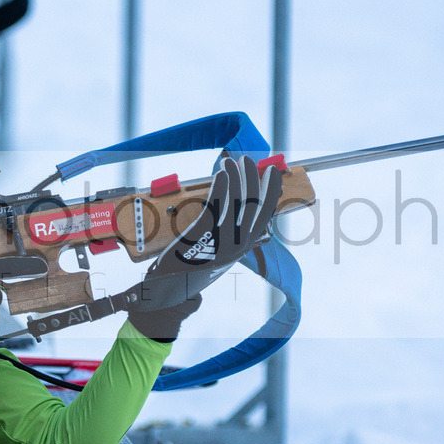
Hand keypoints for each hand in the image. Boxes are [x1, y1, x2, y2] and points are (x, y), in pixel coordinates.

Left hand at [128, 156, 281, 316]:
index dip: (272, 190)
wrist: (171, 284)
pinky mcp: (204, 233)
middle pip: (253, 202)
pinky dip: (220, 185)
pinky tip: (220, 173)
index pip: (266, 213)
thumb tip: (242, 204)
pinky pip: (216, 204)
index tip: (273, 171)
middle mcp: (239, 243)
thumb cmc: (195, 263)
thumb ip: (233, 231)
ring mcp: (223, 239)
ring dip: (234, 175)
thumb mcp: (221, 249)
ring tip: (228, 161)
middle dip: (252, 177)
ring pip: (236, 200)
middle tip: (247, 159)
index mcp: (245, 245)